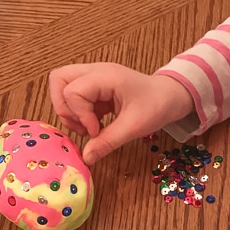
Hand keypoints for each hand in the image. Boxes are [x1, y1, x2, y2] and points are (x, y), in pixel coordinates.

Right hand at [48, 63, 193, 164]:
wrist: (170, 97)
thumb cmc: (156, 106)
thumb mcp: (134, 127)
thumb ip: (108, 142)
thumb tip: (86, 158)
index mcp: (105, 76)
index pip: (72, 91)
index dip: (79, 115)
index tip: (96, 130)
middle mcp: (95, 71)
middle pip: (58, 79)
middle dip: (64, 107)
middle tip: (82, 125)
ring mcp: (93, 77)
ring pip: (62, 86)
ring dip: (70, 111)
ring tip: (90, 126)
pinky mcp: (95, 87)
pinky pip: (74, 96)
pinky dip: (79, 113)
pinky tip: (95, 124)